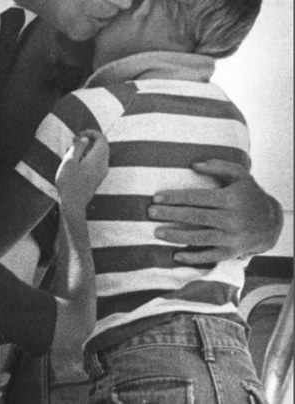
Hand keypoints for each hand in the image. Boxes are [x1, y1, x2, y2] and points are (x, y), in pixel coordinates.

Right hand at [56, 129, 108, 207]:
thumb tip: (85, 138)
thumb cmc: (69, 182)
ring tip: (73, 148)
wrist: (73, 204)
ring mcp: (101, 173)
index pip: (102, 139)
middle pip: (103, 146)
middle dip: (91, 140)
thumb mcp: (69, 161)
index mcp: (97, 159)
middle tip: (76, 139)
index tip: (81, 132)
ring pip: (100, 154)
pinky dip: (89, 156)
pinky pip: (97, 162)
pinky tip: (76, 160)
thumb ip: (78, 147)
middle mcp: (103, 165)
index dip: (93, 133)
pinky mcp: (98, 178)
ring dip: (89, 148)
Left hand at [149, 159, 283, 263]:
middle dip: (170, 215)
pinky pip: (210, 256)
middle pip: (195, 217)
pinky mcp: (233, 252)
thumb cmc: (250, 194)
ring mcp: (233, 238)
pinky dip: (193, 257)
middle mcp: (232, 220)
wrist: (273, 222)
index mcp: (231, 200)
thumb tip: (194, 165)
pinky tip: (176, 255)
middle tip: (150, 213)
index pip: (197, 198)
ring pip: (200, 238)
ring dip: (176, 237)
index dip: (175, 198)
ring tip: (157, 233)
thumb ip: (218, 166)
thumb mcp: (240, 175)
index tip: (156, 198)